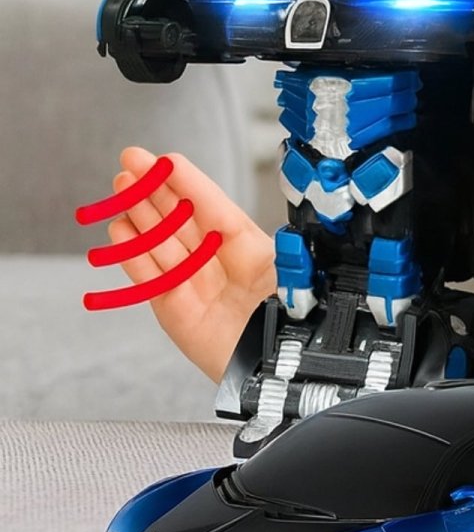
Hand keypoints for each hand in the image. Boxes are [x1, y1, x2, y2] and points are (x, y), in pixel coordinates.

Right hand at [105, 146, 275, 382]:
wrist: (279, 371)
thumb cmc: (294, 322)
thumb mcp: (291, 275)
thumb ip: (269, 247)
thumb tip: (247, 217)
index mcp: (251, 250)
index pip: (214, 208)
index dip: (189, 184)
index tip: (167, 160)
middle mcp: (220, 264)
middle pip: (182, 220)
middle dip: (157, 189)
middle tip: (132, 161)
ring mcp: (196, 285)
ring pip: (162, 242)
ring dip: (140, 213)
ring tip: (122, 184)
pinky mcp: (176, 311)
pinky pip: (151, 276)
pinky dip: (134, 253)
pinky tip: (120, 230)